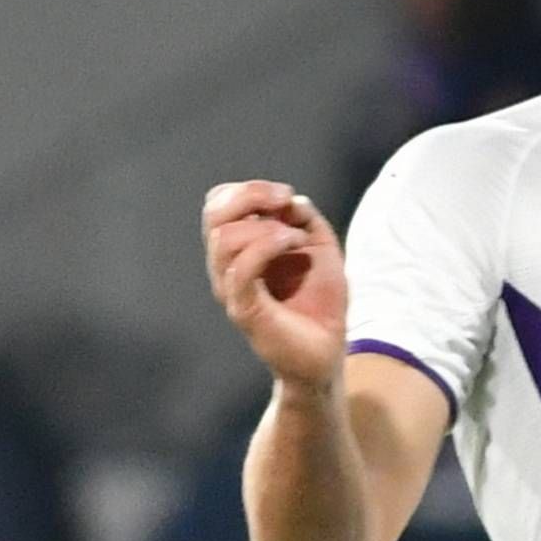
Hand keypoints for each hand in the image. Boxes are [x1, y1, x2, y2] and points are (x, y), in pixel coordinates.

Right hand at [202, 181, 348, 388]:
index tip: (285, 195)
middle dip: (250, 196)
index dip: (248, 190)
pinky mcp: (244, 310)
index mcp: (239, 249)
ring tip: (296, 237)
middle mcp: (227, 266)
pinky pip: (239, 270)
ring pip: (223, 238)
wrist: (327, 350)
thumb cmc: (320, 302)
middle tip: (284, 201)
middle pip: (213, 214)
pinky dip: (267, 246)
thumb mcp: (321, 247)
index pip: (218, 205)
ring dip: (266, 226)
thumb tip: (290, 200)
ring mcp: (232, 289)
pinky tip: (293, 245)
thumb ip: (304, 218)